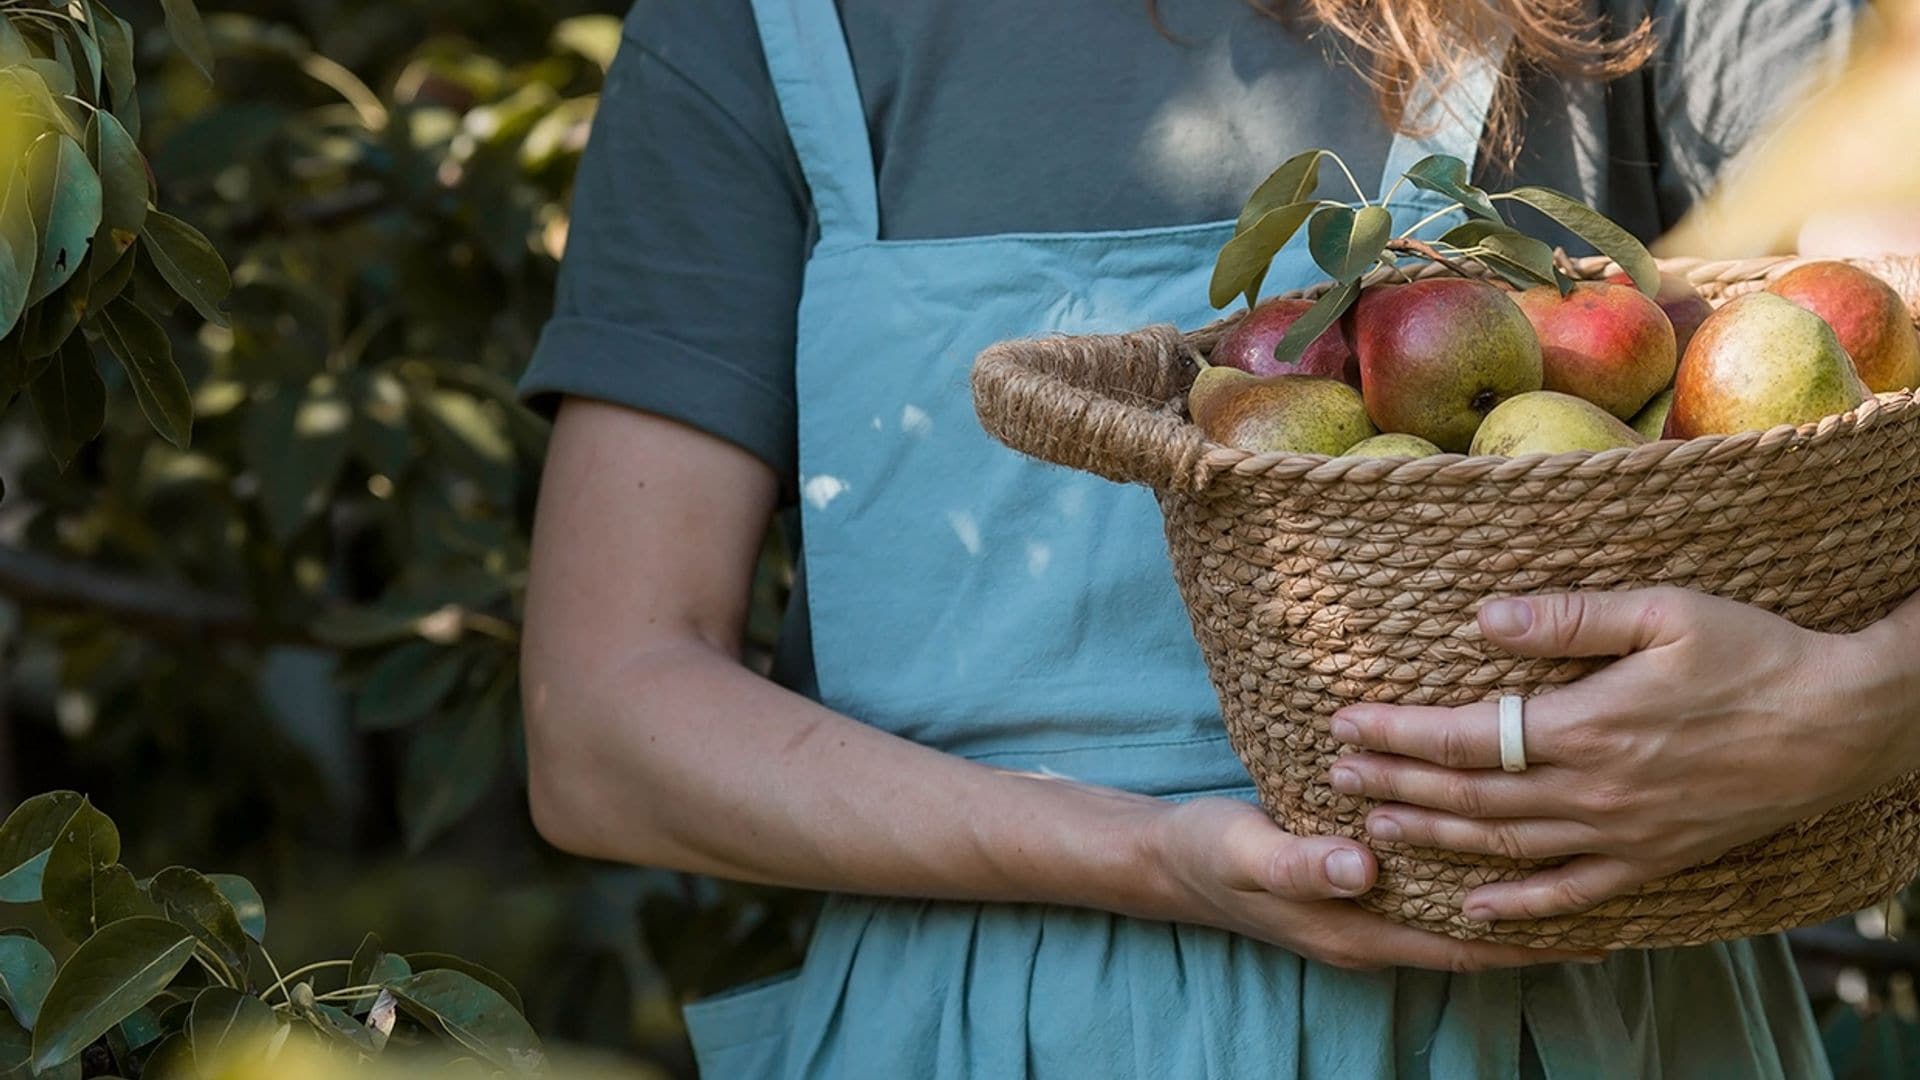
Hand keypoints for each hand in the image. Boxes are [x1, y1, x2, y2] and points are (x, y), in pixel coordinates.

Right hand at [1136, 797, 1601, 969]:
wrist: (1166, 859)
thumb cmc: (1208, 853)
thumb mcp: (1247, 852)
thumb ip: (1301, 864)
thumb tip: (1364, 867)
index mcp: (1358, 929)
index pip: (1465, 946)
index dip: (1533, 938)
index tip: (1599, 922)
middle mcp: (1373, 931)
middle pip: (1476, 939)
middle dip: (1544, 923)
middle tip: (1618, 894)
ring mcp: (1365, 913)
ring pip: (1458, 916)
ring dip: (1514, 899)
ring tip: (1579, 874)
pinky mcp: (1356, 887)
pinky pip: (1431, 894)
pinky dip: (1473, 879)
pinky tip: (1498, 849)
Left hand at [1325, 587, 1914, 923]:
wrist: (1842, 725)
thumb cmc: (1755, 653)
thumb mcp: (1664, 610)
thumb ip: (1567, 616)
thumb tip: (1481, 617)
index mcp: (1585, 726)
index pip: (1463, 735)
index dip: (1396, 733)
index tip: (1344, 722)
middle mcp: (1592, 791)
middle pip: (1468, 795)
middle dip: (1393, 785)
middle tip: (1335, 776)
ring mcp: (1621, 834)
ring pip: (1504, 845)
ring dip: (1433, 837)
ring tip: (1373, 826)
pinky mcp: (1653, 860)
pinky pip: (1573, 894)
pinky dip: (1519, 907)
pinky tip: (1475, 910)